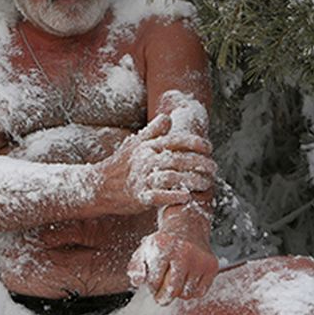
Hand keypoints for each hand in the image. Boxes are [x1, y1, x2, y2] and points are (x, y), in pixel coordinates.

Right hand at [96, 114, 215, 214]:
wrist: (99, 185)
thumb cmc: (121, 164)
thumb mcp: (134, 143)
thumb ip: (153, 131)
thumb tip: (168, 117)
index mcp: (148, 146)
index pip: (175, 141)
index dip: (195, 143)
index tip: (209, 148)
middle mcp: (146, 160)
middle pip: (178, 159)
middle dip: (200, 163)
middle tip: (214, 168)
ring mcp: (142, 179)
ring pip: (172, 177)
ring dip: (192, 180)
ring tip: (206, 183)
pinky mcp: (139, 196)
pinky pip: (158, 196)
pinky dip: (173, 196)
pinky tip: (186, 197)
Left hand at [127, 225, 218, 304]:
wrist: (188, 227)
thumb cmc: (164, 243)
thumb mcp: (144, 250)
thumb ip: (135, 267)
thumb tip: (137, 282)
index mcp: (164, 247)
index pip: (155, 282)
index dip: (152, 287)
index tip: (153, 284)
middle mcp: (184, 252)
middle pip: (172, 291)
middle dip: (163, 297)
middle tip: (161, 296)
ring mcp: (200, 259)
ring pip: (186, 294)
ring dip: (178, 293)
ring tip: (174, 282)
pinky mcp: (212, 265)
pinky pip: (199, 292)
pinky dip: (191, 292)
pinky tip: (186, 280)